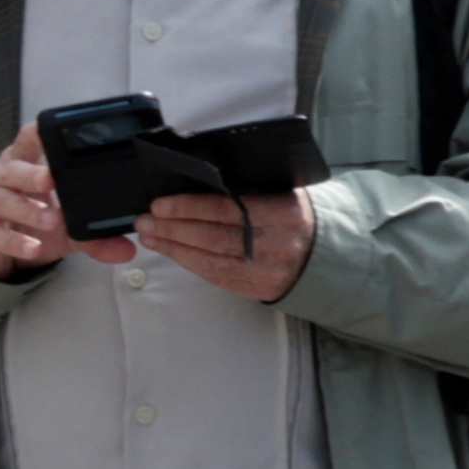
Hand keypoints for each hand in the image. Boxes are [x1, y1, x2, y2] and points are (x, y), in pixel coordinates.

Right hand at [0, 119, 85, 277]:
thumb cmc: (27, 224)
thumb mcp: (63, 230)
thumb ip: (93, 236)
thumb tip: (128, 249)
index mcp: (21, 166)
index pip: (27, 142)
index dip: (37, 135)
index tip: (51, 131)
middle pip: (12, 170)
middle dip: (31, 174)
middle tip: (52, 180)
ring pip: (2, 200)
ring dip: (27, 210)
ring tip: (52, 220)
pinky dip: (13, 241)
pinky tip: (32, 248)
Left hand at [127, 181, 315, 306]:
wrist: (323, 254)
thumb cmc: (293, 217)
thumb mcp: (281, 193)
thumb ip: (248, 187)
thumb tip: (199, 180)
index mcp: (282, 213)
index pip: (227, 210)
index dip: (189, 207)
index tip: (161, 204)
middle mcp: (274, 244)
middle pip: (213, 237)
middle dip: (172, 228)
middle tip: (145, 220)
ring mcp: (265, 270)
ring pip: (210, 260)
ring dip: (173, 247)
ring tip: (149, 235)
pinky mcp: (256, 288)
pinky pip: (215, 275)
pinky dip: (188, 262)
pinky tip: (170, 251)